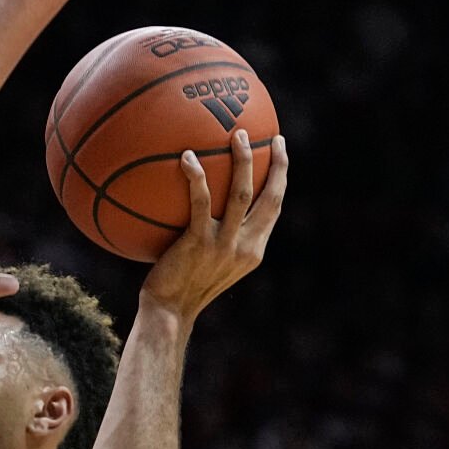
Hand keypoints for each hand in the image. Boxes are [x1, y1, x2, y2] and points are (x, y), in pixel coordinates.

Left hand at [142, 131, 288, 322]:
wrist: (168, 313)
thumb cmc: (179, 287)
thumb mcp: (206, 264)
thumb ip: (213, 237)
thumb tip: (199, 206)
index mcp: (252, 251)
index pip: (274, 210)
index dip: (281, 181)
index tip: (281, 155)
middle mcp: (245, 246)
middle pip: (272, 198)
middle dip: (278, 166)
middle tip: (275, 138)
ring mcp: (224, 245)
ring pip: (242, 193)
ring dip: (243, 161)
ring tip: (237, 135)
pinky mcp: (199, 243)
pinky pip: (200, 202)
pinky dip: (195, 177)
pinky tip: (186, 157)